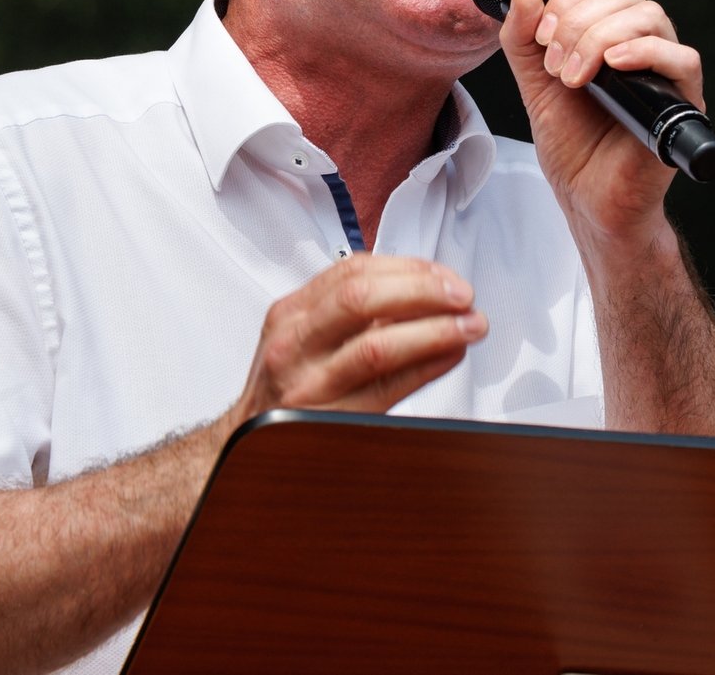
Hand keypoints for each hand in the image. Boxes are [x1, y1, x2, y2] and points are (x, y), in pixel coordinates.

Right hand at [226, 255, 487, 425]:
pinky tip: (450, 356)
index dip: (407, 267)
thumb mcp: (303, 338)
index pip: (352, 269)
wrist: (244, 447)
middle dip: (423, 290)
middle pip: (361, 297)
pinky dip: (426, 366)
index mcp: (291, 314)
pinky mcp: (329, 419)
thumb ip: (352, 312)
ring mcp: (308, 384)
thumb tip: (425, 290)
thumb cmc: (287, 390)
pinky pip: (385, 388)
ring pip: (376, 345)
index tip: (443, 274)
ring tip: (470, 326)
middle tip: (462, 295)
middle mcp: (294, 343)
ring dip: (435, 330)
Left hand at [499, 0, 704, 239]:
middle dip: (578, 22)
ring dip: (600, 38)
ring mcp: (666, 72)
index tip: (542, 37)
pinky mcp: (683, 102)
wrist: (587, 198)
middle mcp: (645, 46)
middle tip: (554, 65)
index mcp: (614, 35)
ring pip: (651, 17)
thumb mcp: (534, 83)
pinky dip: (645, 52)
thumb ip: (522, 37)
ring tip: (574, 78)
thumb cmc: (572, 144)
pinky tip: (612, 67)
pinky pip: (683, 58)